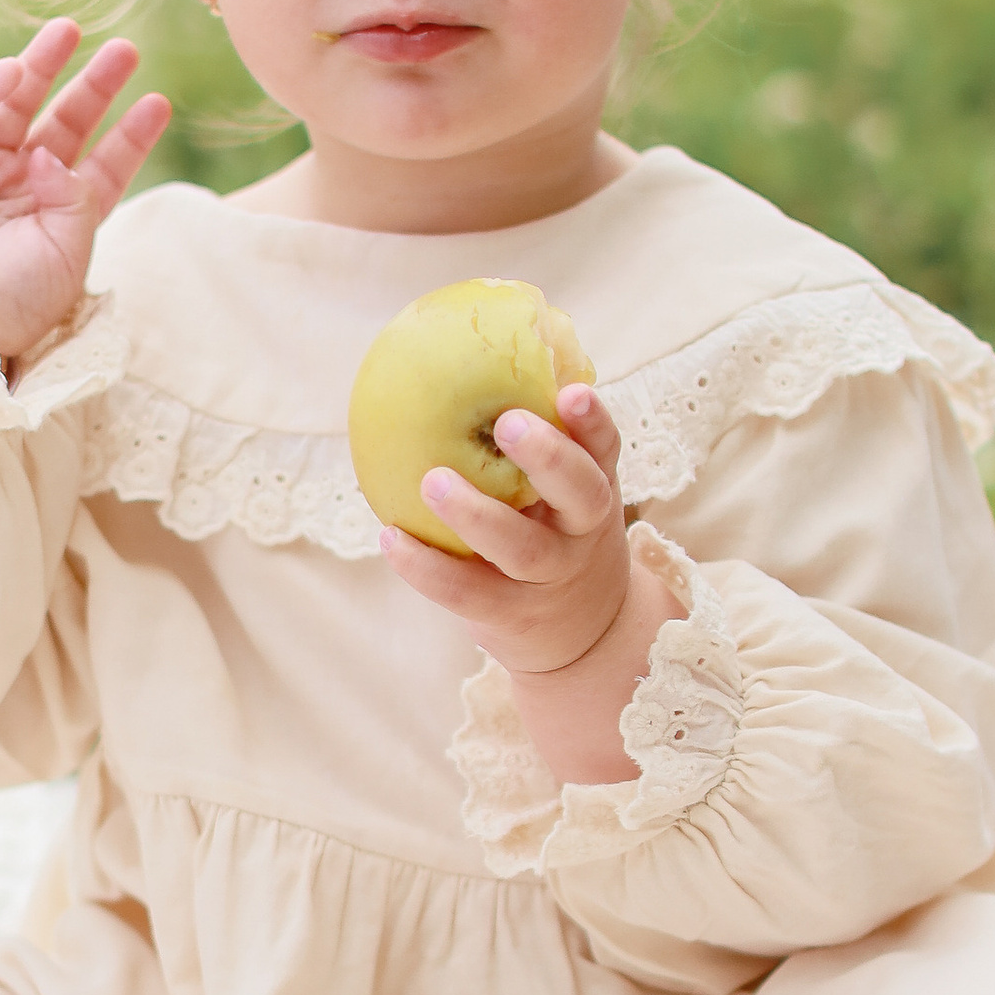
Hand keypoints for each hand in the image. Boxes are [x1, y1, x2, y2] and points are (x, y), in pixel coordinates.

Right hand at [0, 19, 169, 360]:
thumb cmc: (10, 303)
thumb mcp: (66, 254)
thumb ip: (75, 197)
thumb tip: (51, 152)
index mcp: (61, 217)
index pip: (104, 166)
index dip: (129, 134)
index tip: (158, 102)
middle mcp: (23, 187)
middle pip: (67, 124)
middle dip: (95, 87)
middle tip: (125, 51)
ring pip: (18, 106)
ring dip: (42, 67)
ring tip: (69, 31)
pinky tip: (15, 71)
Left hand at [380, 386, 681, 788]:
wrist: (585, 636)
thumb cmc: (556, 535)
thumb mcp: (563, 494)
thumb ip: (528, 444)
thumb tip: (448, 357)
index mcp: (596, 488)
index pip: (604, 448)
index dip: (592, 421)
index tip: (571, 392)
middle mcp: (582, 533)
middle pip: (581, 494)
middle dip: (549, 457)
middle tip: (507, 423)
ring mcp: (550, 579)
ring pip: (523, 549)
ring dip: (478, 514)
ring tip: (432, 481)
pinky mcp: (512, 616)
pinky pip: (468, 592)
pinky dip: (427, 567)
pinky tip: (390, 537)